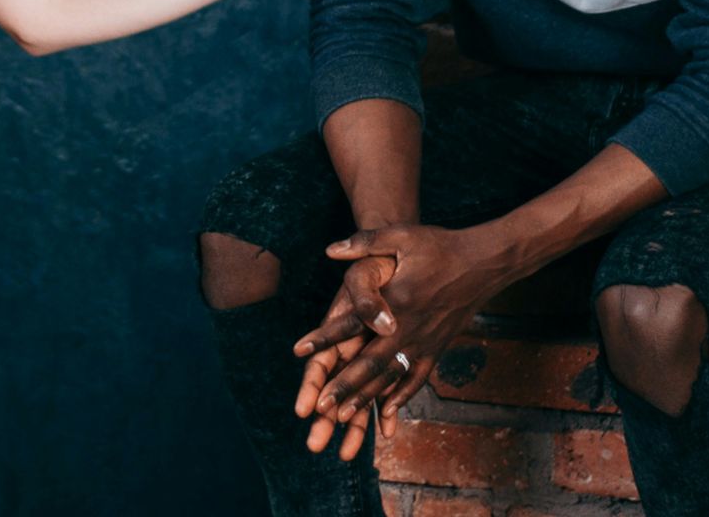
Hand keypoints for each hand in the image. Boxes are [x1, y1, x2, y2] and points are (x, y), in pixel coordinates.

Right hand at [291, 257, 396, 458]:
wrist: (404, 253)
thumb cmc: (382, 260)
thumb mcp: (369, 270)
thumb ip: (365, 296)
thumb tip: (378, 322)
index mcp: (340, 327)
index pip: (320, 364)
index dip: (311, 387)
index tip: (304, 410)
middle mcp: (352, 344)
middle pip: (335, 388)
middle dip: (325, 418)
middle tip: (314, 447)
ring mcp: (370, 351)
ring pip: (360, 395)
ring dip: (354, 424)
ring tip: (346, 456)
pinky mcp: (393, 354)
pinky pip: (389, 389)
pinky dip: (387, 409)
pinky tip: (388, 432)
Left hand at [298, 225, 504, 425]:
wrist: (484, 262)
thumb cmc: (440, 246)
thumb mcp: (402, 235)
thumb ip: (364, 242)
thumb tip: (330, 250)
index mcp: (396, 301)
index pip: (353, 324)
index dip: (324, 338)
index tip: (299, 352)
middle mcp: (409, 328)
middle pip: (371, 364)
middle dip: (344, 386)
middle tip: (320, 406)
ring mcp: (425, 341)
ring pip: (391, 376)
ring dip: (367, 397)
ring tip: (344, 416)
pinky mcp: (438, 348)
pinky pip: (417, 377)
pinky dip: (402, 395)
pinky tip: (388, 412)